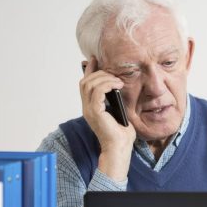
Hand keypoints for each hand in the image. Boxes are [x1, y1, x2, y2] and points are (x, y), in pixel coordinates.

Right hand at [79, 57, 135, 180]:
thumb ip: (115, 100)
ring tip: (118, 81)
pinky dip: (107, 85)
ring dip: (104, 78)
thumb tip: (119, 85)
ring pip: (89, 84)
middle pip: (85, 81)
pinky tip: (117, 85)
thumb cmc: (121, 133)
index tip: (95, 59)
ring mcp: (89, 110)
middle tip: (114, 73)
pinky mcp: (94, 112)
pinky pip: (97, 91)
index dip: (89, 70)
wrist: (119, 147)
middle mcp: (87, 107)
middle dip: (98, 72)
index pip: (85, 84)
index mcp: (91, 107)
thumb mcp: (119, 111)